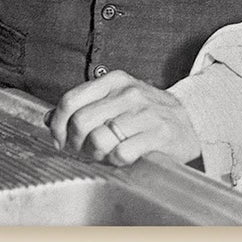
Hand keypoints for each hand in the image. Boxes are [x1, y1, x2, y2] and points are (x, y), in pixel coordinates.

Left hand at [47, 70, 200, 166]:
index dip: (58, 125)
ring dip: (96, 154)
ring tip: (105, 154)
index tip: (60, 139)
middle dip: (75, 143)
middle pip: (80, 122)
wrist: (191, 121)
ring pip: (99, 139)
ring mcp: (145, 113)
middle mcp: (128, 93)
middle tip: (83, 150)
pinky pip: (121, 153)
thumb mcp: (115, 100)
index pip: (70, 100)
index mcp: (114, 81)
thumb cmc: (147, 113)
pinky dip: (116, 160)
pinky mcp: (158, 134)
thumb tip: (50, 118)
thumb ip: (84, 106)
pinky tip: (122, 157)